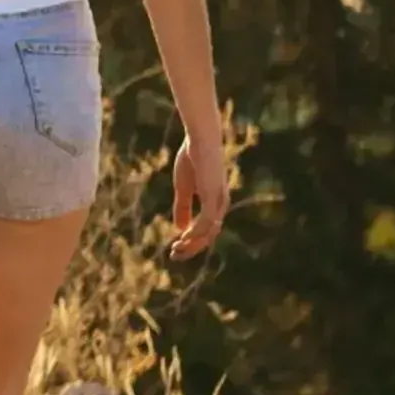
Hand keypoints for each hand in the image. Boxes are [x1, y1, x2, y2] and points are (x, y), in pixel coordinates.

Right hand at [167, 129, 228, 257]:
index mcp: (215, 202)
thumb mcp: (183, 187)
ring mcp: (218, 201)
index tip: (174, 247)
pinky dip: (195, 232)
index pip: (207, 230)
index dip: (192, 242)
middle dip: (192, 248)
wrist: (200, 139)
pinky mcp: (213, 196)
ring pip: (209, 232)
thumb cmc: (192, 158)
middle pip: (209, 235)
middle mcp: (220, 204)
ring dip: (192, 244)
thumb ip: (182, 207)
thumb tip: (181, 228)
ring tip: (175, 249)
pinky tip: (183, 237)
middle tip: (174, 255)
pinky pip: (207, 222)